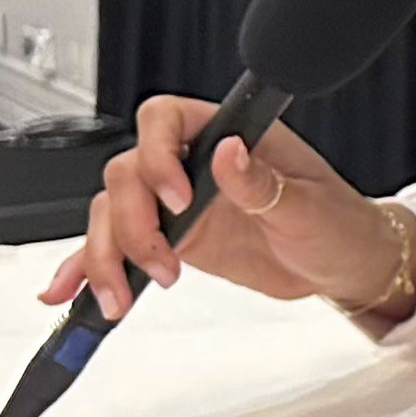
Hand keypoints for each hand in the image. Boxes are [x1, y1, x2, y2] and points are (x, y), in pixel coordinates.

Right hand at [40, 96, 411, 320]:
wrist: (344, 265)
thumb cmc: (341, 224)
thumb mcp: (311, 208)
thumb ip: (265, 185)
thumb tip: (230, 153)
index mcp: (231, 137)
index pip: (166, 120)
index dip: (157, 153)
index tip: (179, 200)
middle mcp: (195, 164)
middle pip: (126, 174)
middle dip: (130, 223)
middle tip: (164, 264)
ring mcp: (176, 203)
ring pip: (110, 213)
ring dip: (105, 255)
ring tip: (123, 296)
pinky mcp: (170, 240)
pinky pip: (115, 247)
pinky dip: (87, 268)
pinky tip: (71, 292)